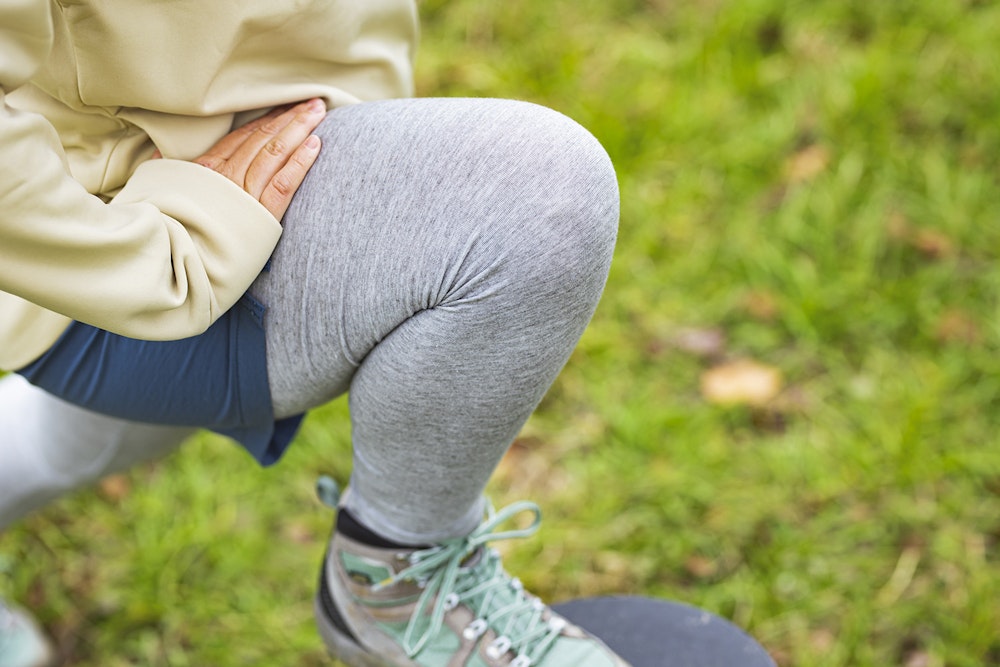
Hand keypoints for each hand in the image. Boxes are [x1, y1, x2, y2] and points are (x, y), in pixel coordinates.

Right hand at [168, 99, 325, 220]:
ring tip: (318, 112)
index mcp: (206, 170)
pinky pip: (284, 182)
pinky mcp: (261, 215)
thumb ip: (166, 171)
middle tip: (311, 101)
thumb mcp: (163, 194)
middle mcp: (227, 177)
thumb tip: (157, 154)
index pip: (241, 137)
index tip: (284, 107)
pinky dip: (301, 161)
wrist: (176, 260)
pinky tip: (316, 143)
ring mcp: (245, 195)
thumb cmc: (172, 230)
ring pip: (275, 154)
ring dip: (299, 129)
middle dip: (289, 117)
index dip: (265, 120)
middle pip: (262, 140)